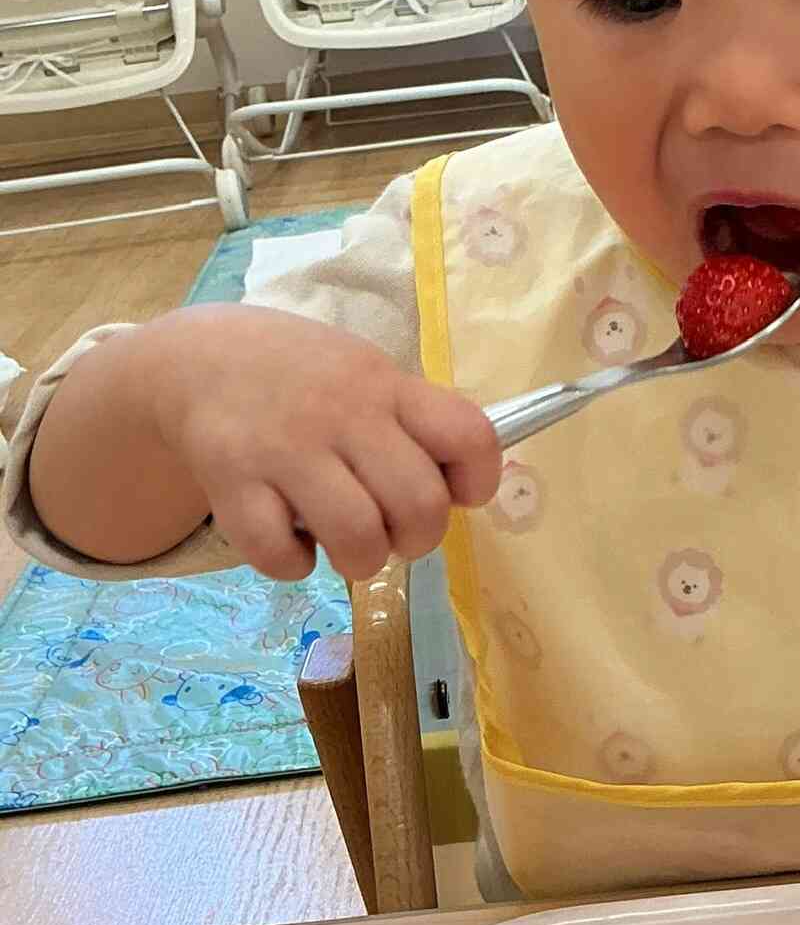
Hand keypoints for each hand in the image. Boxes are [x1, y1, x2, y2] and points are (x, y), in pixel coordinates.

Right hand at [150, 306, 501, 581]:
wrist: (197, 359)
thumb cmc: (303, 379)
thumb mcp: (365, 375)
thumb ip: (413, 424)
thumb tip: (461, 490)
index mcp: (387, 387)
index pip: (469, 436)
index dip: (477, 481)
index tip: (455, 493)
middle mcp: (343, 414)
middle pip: (420, 505)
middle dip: (418, 539)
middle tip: (394, 533)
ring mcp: (285, 448)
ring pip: (358, 538)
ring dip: (362, 561)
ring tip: (347, 545)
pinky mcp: (231, 480)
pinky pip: (280, 554)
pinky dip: (293, 565)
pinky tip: (290, 542)